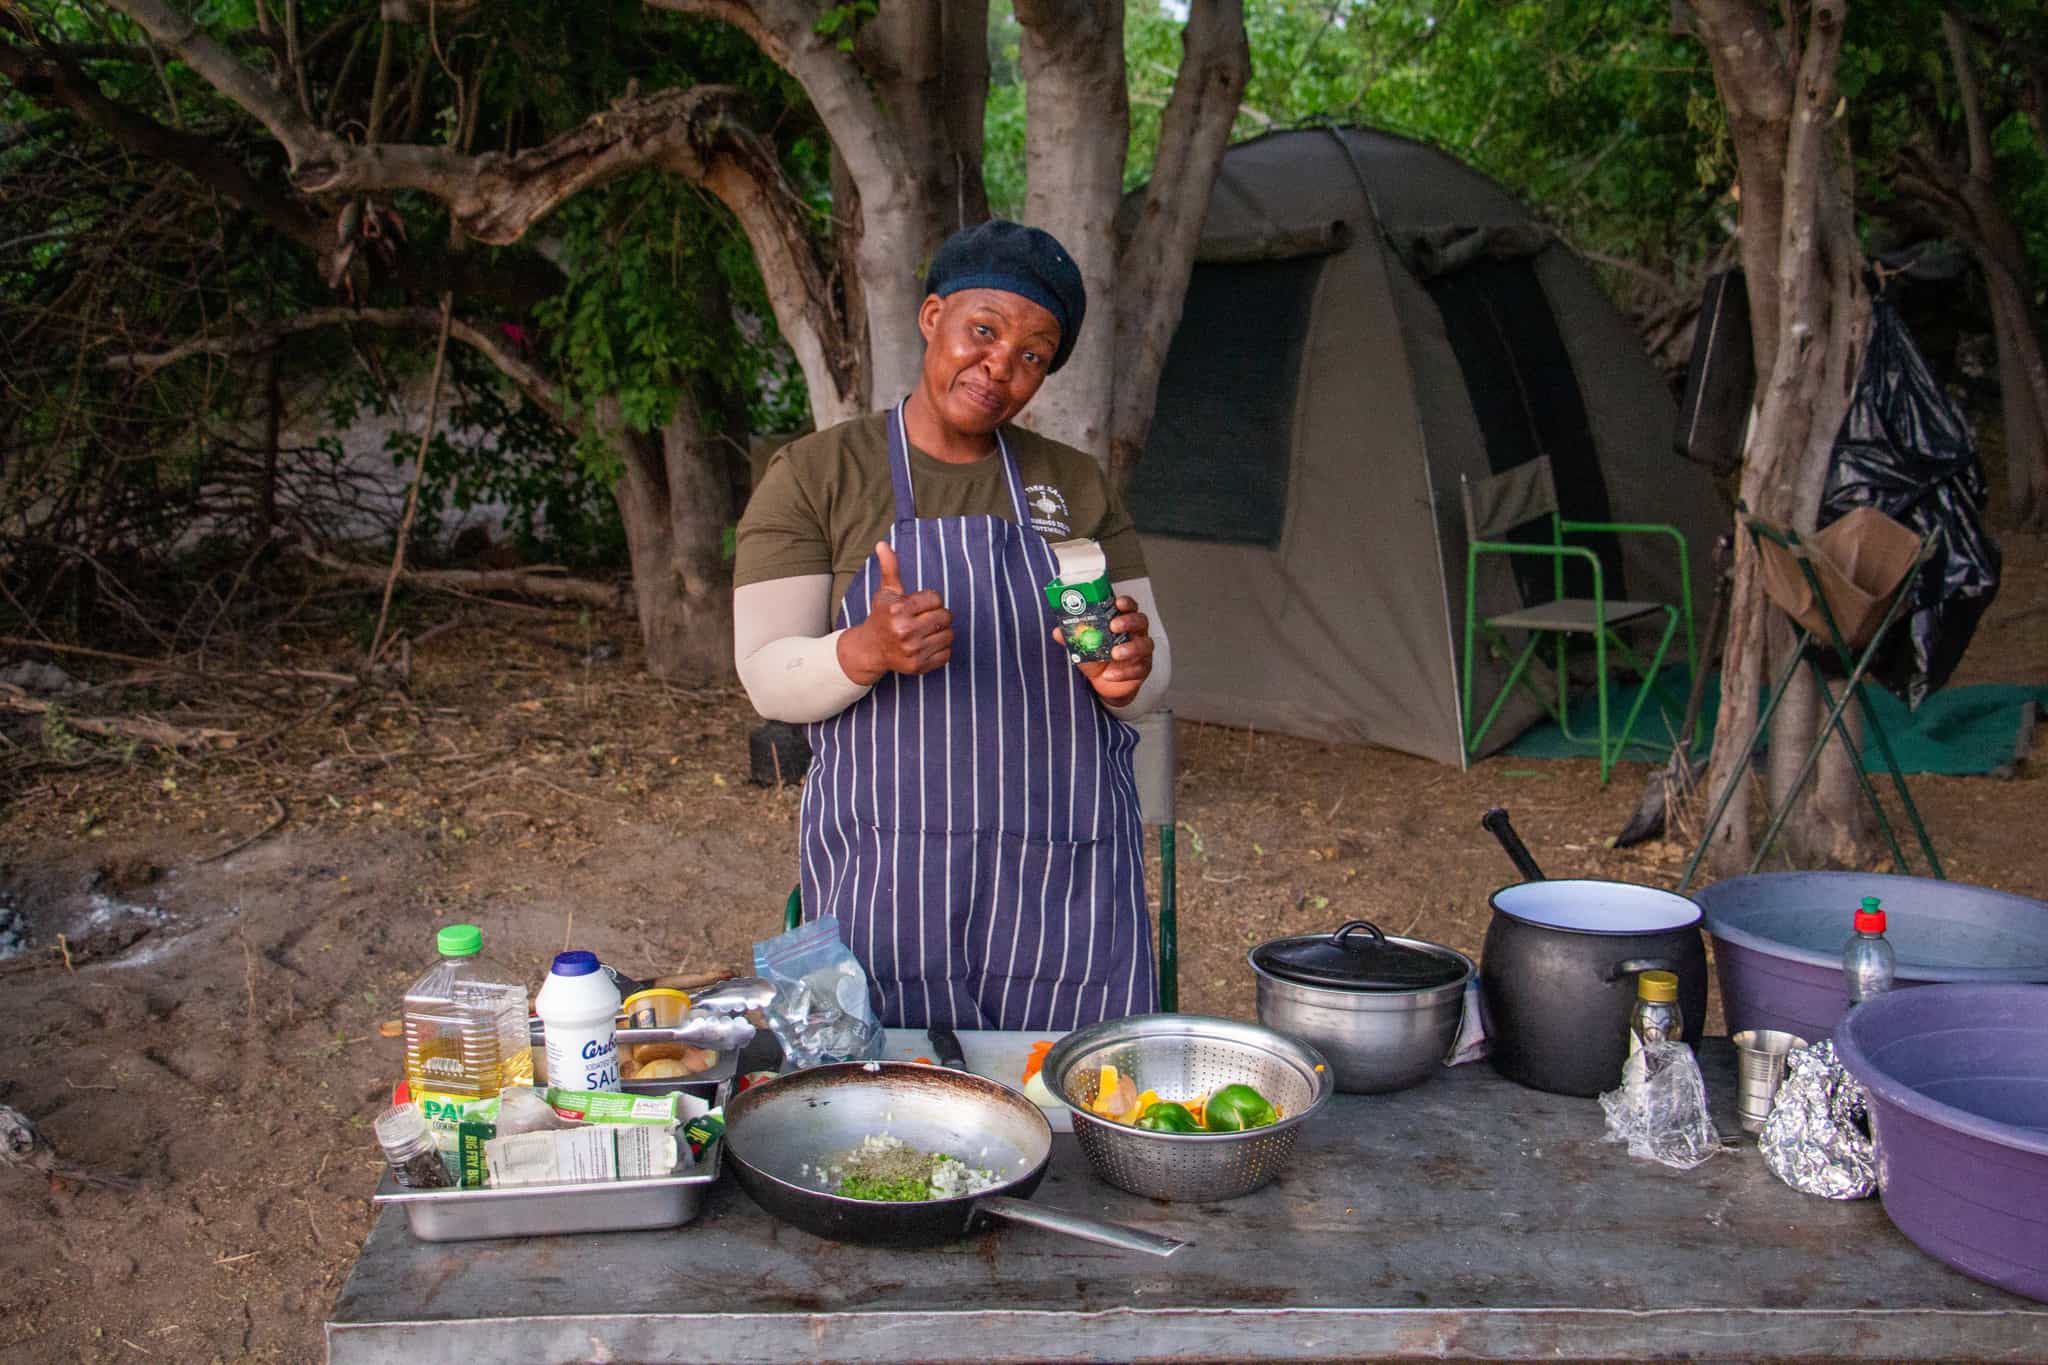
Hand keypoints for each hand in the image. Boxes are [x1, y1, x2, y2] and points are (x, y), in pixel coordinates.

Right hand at [838, 541, 952, 683]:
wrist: (870, 650)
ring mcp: (912, 650)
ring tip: (927, 632)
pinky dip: (941, 649)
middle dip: (938, 616)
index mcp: (898, 609)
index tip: (920, 606)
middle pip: (945, 617)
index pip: (936, 599)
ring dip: (942, 632)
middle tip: (925, 619)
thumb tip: (882, 544)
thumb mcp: (886, 592)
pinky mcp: (918, 666)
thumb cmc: (882, 617)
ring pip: (948, 635)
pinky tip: (927, 645)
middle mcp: (904, 630)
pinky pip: (946, 654)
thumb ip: (890, 568)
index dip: (931, 601)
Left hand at [1055, 595, 1151, 706]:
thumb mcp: (1084, 647)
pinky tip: (1110, 674)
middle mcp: (1136, 634)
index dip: (1126, 603)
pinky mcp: (1142, 669)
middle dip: (1128, 621)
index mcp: (1123, 622)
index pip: (1129, 607)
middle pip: (1140, 621)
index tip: (1117, 602)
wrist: (1104, 684)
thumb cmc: (1098, 659)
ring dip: (1130, 648)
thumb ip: (1074, 638)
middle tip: (1113, 626)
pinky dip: (1124, 672)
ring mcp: (1142, 651)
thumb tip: (1058, 631)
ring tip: (1115, 653)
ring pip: (1145, 645)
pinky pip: (1139, 669)